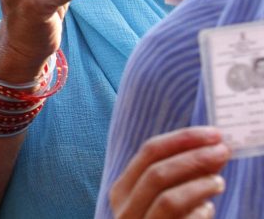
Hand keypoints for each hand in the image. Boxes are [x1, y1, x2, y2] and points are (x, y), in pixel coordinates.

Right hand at [109, 127, 229, 218]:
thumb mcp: (161, 199)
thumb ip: (181, 176)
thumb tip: (212, 148)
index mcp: (123, 190)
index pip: (149, 151)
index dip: (183, 138)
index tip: (213, 133)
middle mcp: (124, 210)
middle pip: (158, 172)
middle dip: (194, 157)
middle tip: (223, 151)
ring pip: (167, 200)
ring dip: (198, 185)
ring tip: (220, 181)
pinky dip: (196, 214)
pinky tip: (208, 210)